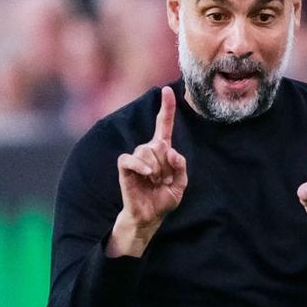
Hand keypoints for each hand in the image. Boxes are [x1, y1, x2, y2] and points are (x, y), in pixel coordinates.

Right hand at [114, 85, 188, 233]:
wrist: (150, 216)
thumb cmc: (163, 199)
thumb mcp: (181, 184)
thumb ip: (180, 166)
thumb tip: (171, 151)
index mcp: (163, 151)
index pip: (164, 125)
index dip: (167, 107)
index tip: (168, 90)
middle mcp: (149, 150)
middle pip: (161, 144)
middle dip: (167, 165)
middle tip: (164, 181)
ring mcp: (136, 157)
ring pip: (148, 151)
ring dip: (157, 170)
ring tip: (155, 183)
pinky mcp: (125, 167)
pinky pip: (131, 159)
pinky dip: (141, 166)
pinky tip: (147, 175)